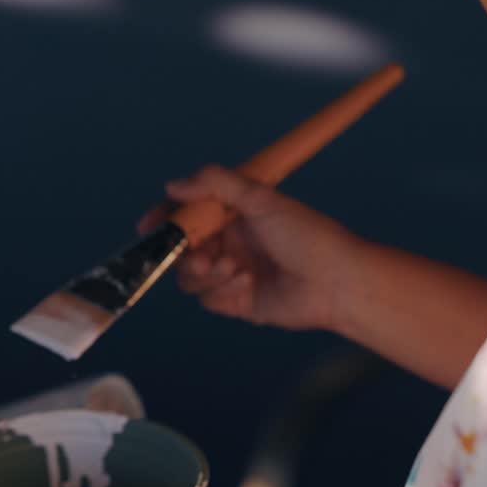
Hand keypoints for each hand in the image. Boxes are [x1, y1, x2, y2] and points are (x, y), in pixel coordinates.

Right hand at [137, 165, 365, 331]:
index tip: (148, 226)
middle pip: (181, 248)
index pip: (187, 213)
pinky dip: (223, 291)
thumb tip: (173, 185)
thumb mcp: (261, 199)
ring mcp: (232, 273)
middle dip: (184, 252)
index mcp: (234, 214)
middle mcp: (230, 242)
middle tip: (200, 254)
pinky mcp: (238, 302)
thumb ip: (216, 184)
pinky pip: (209, 299)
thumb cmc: (309, 235)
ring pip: (190, 277)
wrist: (337, 282)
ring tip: (234, 268)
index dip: (164, 219)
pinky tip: (248, 283)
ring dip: (205, 273)